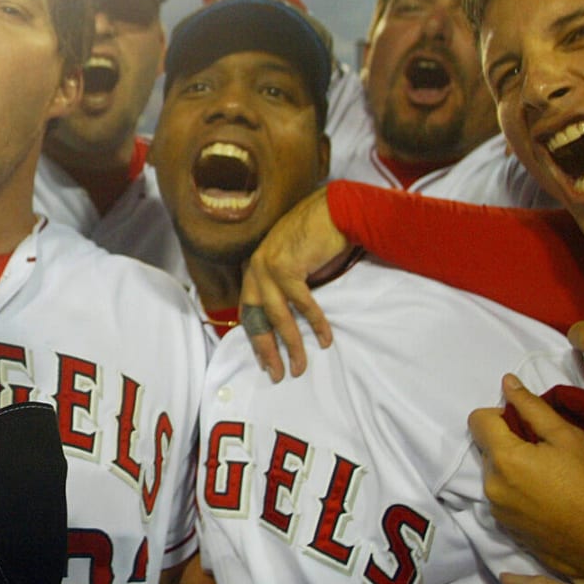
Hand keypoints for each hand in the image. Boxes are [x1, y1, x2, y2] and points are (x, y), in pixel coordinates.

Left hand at [238, 186, 349, 380]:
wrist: (334, 210)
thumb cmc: (318, 239)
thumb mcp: (296, 266)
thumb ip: (287, 289)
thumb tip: (289, 321)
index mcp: (255, 269)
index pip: (248, 311)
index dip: (256, 338)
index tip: (265, 361)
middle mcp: (255, 268)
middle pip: (255, 318)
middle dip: (266, 349)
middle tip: (276, 374)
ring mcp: (268, 266)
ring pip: (276, 316)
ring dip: (290, 344)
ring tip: (299, 366)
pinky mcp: (287, 266)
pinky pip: (300, 303)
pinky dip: (313, 322)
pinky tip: (324, 339)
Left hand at [468, 373, 583, 578]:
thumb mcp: (568, 438)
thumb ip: (532, 407)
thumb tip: (507, 383)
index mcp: (504, 458)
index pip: (477, 420)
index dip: (499, 414)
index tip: (525, 423)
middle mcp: (491, 485)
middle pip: (486, 448)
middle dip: (509, 443)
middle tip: (545, 452)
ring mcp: (497, 510)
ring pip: (495, 474)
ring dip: (513, 469)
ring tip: (550, 478)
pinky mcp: (507, 528)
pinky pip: (503, 498)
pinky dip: (517, 492)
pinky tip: (548, 498)